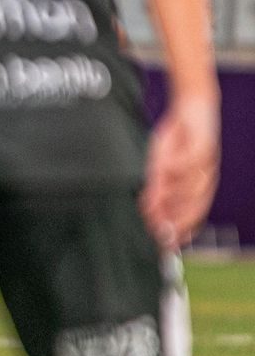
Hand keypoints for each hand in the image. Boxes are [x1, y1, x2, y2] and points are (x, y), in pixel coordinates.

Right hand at [140, 94, 219, 248]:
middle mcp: (205, 181)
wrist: (190, 111)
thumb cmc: (174, 142)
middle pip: (195, 207)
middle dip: (175, 219)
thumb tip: (148, 212)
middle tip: (157, 227)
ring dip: (171, 196)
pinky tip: (161, 168)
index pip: (191, 217)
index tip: (163, 244)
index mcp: (196, 189)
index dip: (179, 231)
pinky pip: (190, 163)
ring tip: (152, 199)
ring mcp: (207, 166)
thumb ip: (155, 189)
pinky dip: (175, 168)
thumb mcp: (158, 168)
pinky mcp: (205, 147)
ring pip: (192, 188)